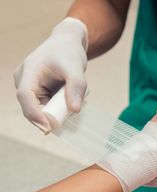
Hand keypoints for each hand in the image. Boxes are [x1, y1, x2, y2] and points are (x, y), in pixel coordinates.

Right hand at [14, 17, 87, 132]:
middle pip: (32, 107)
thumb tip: (74, 110)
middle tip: (69, 116)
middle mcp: (25, 81)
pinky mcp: (39, 92)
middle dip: (50, 116)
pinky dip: (59, 107)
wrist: (67, 43)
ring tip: (73, 100)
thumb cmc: (68, 52)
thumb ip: (76, 87)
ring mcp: (31, 87)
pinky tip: (70, 100)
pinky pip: (47, 105)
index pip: (25, 96)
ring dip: (57, 111)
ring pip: (41, 108)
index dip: (34, 114)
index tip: (48, 128)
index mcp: (29, 72)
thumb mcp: (75, 68)